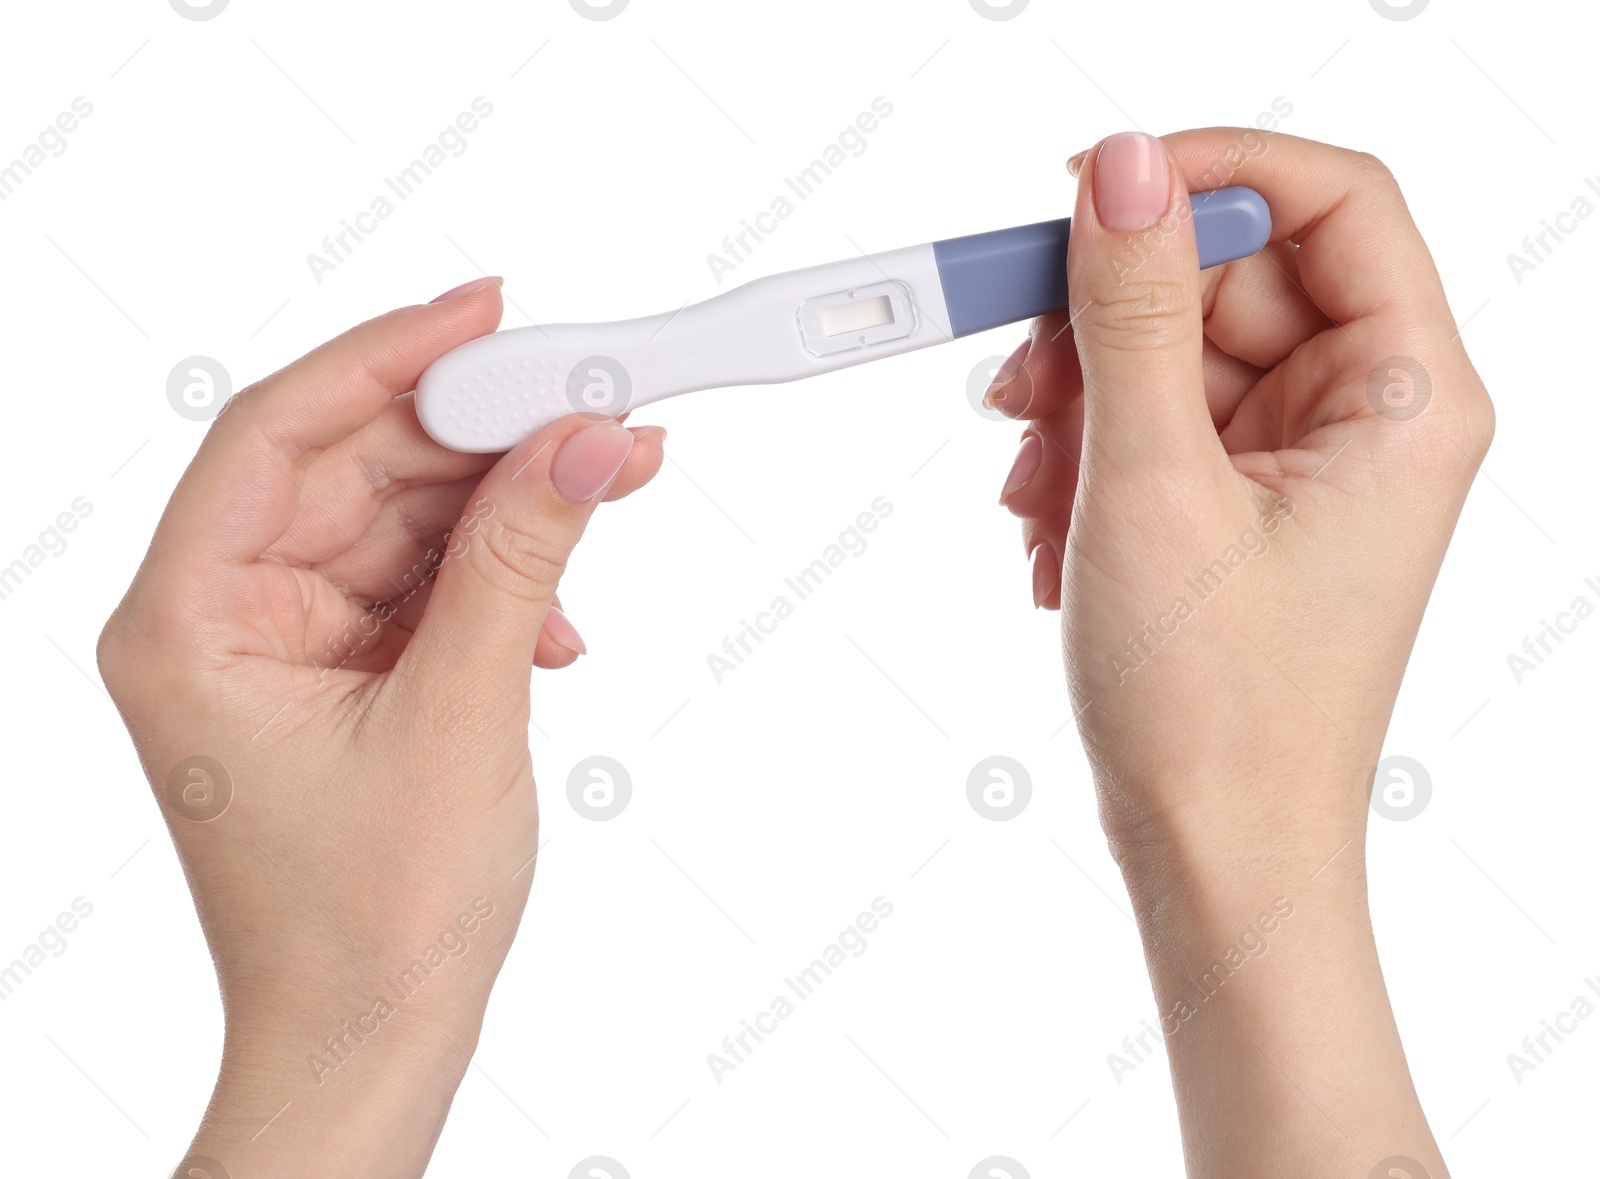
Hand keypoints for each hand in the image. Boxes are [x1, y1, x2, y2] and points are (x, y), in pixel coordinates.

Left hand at [98, 278, 663, 1176]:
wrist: (374, 1043)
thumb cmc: (370, 925)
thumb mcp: (460, 717)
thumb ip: (521, 560)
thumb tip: (584, 440)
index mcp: (189, 623)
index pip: (276, 432)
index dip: (388, 356)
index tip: (489, 312)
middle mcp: (223, 619)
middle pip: (353, 464)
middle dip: (479, 433)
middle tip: (588, 397)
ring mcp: (286, 645)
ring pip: (402, 517)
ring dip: (508, 507)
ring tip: (607, 482)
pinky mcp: (346, 671)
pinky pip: (426, 579)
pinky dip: (500, 580)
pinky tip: (560, 615)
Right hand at [987, 130, 1490, 1175]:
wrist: (1212, 855)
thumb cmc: (1216, 710)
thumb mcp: (1154, 482)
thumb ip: (1131, 308)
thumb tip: (1119, 168)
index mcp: (1402, 396)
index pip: (1330, 200)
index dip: (1207, 172)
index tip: (1089, 189)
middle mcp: (1367, 416)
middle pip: (1230, 277)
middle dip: (1106, 321)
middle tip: (1022, 381)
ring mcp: (1303, 463)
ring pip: (1177, 351)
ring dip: (1082, 400)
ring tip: (1034, 490)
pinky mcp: (1246, 504)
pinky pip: (1159, 421)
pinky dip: (1090, 457)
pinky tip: (1054, 530)